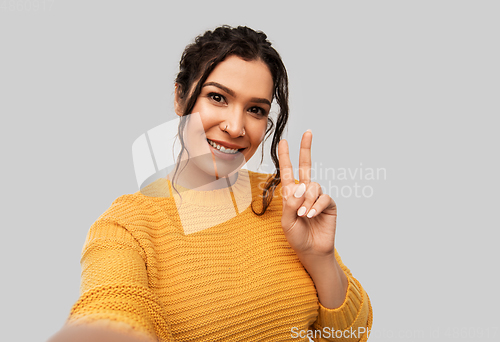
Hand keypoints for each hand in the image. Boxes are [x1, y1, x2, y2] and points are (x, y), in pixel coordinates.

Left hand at [278, 130, 337, 256]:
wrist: (312, 251)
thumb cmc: (297, 237)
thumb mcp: (287, 221)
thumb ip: (291, 204)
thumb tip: (300, 187)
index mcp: (291, 194)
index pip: (288, 172)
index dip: (285, 157)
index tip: (283, 142)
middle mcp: (305, 192)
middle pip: (306, 166)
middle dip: (306, 149)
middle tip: (308, 132)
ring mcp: (317, 197)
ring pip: (312, 187)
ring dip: (307, 201)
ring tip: (303, 215)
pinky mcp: (329, 204)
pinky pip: (323, 198)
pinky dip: (316, 206)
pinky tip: (311, 216)